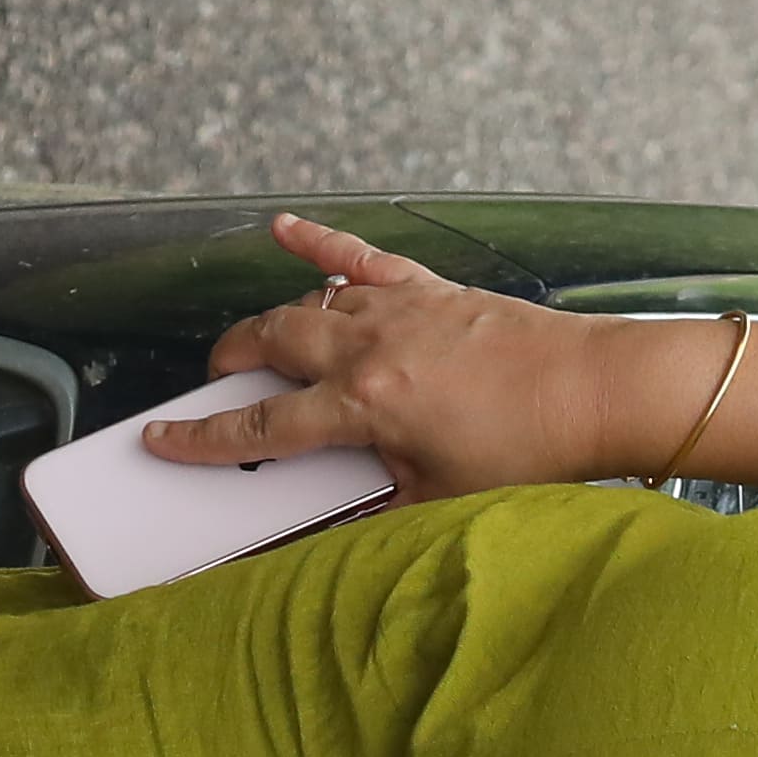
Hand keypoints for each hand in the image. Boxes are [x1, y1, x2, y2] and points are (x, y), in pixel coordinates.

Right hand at [160, 213, 737, 501]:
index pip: (264, 427)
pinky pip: (359, 257)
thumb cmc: (527, 453)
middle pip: (271, 345)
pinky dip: (319, 240)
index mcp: (366, 406)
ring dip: (272, 323)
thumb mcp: (440, 501)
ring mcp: (398, 311)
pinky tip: (284, 226)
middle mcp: (371, 349)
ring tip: (254, 346)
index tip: (163, 441)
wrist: (594, 392)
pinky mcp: (428, 290)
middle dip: (230, 365)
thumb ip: (372, 509)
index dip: (205, 440)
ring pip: (308, 305)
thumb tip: (320, 530)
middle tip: (217, 386)